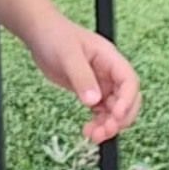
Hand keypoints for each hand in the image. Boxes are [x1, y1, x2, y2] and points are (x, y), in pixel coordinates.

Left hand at [27, 16, 140, 143]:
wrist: (39, 34)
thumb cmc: (55, 35)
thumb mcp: (68, 55)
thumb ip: (81, 77)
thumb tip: (93, 101)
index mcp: (110, 59)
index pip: (129, 82)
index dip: (127, 100)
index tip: (116, 115)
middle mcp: (109, 73)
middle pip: (126, 100)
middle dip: (120, 118)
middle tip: (106, 131)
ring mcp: (101, 83)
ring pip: (114, 110)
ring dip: (109, 125)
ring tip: (93, 136)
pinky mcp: (89, 92)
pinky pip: (101, 112)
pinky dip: (98, 123)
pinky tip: (88, 131)